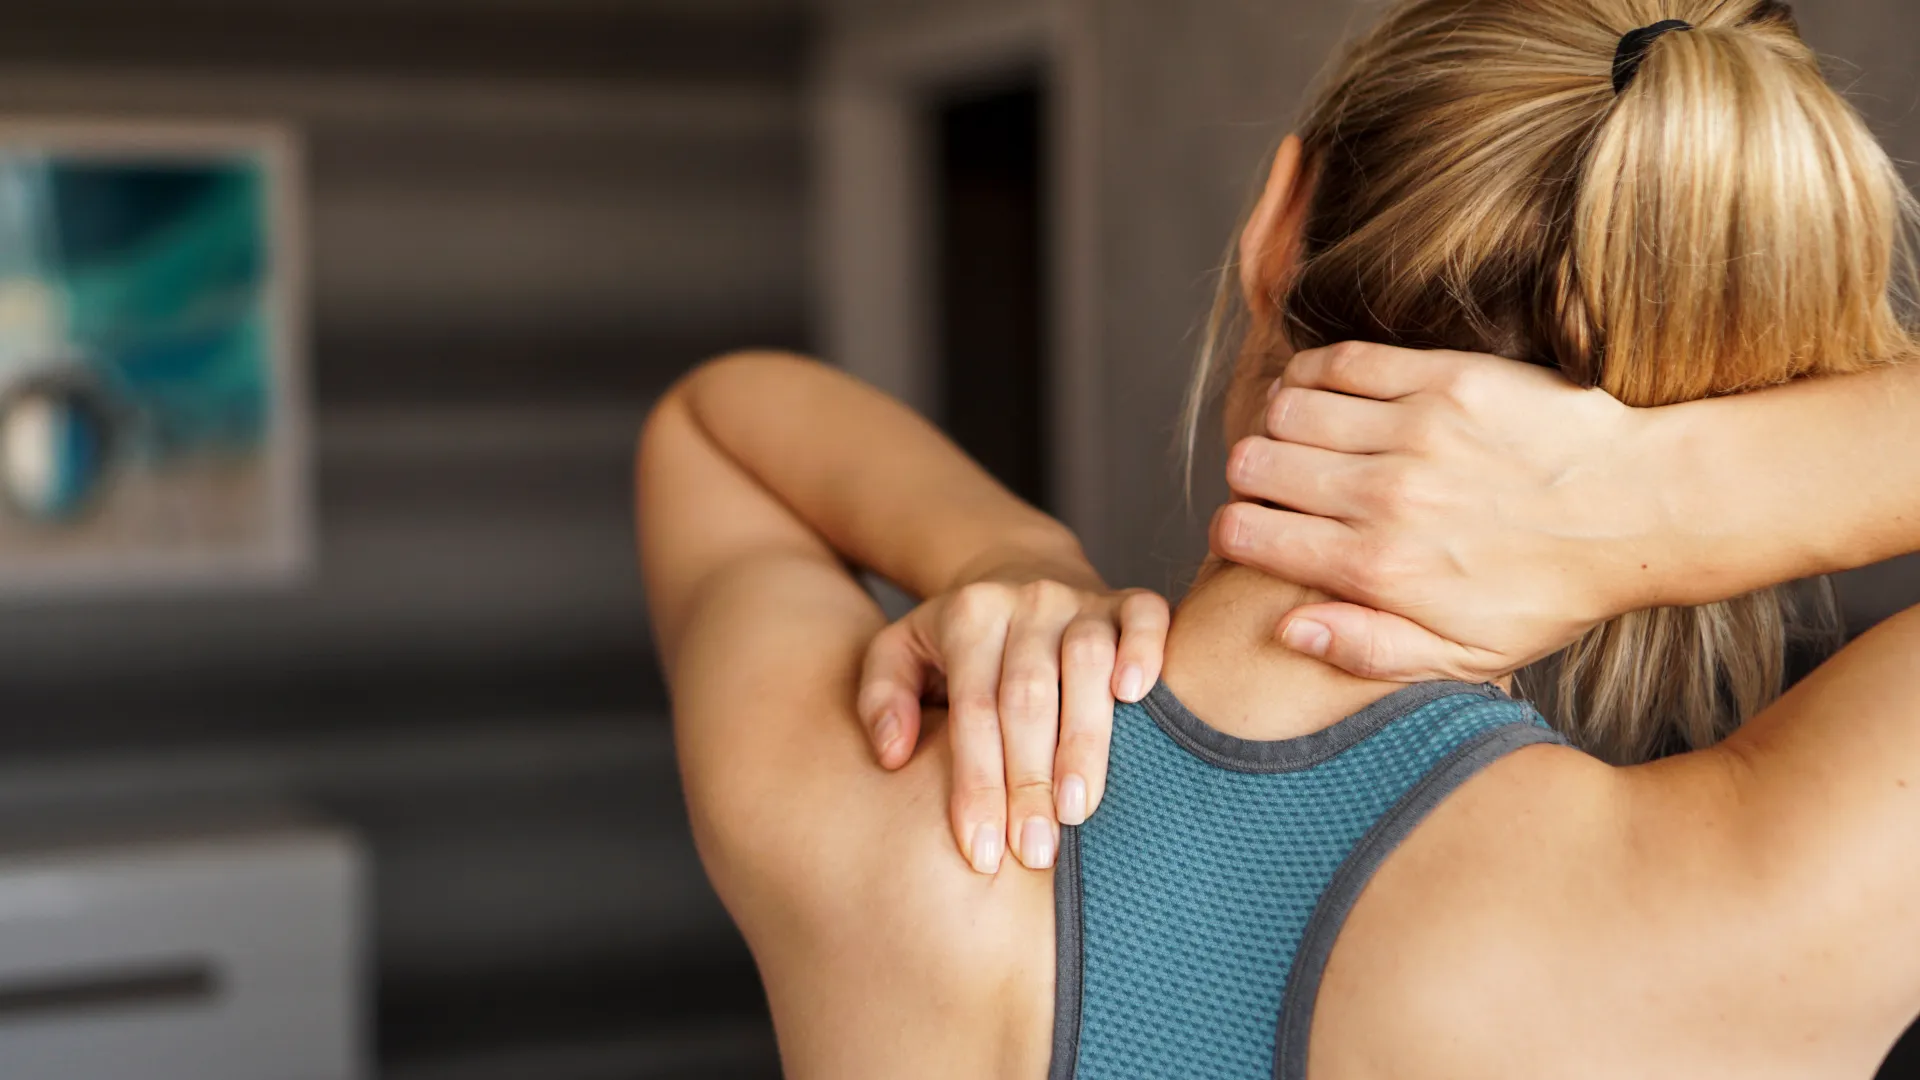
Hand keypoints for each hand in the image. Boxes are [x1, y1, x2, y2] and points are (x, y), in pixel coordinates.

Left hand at [857, 569, 1168, 873]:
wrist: (1019, 574)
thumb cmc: (957, 641)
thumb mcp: (900, 652)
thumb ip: (882, 698)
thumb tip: (892, 754)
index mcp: (968, 617)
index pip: (972, 710)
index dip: (978, 785)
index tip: (982, 854)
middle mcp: (1025, 602)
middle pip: (1027, 697)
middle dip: (1029, 782)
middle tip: (1034, 851)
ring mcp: (1080, 599)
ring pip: (1086, 664)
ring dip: (1084, 741)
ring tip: (1078, 810)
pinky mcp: (1127, 599)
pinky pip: (1146, 617)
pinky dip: (1146, 651)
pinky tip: (1137, 697)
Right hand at [1212, 343, 1657, 681]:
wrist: (1642, 510)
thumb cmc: (1551, 592)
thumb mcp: (1466, 657)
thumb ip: (1368, 650)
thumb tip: (1286, 630)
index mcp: (1378, 571)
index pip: (1247, 534)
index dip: (1235, 531)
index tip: (1254, 530)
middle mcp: (1385, 498)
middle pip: (1253, 465)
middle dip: (1249, 476)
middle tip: (1276, 483)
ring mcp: (1414, 432)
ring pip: (1286, 408)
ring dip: (1280, 423)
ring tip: (1302, 437)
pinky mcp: (1444, 378)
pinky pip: (1339, 361)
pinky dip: (1314, 373)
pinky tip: (1325, 391)